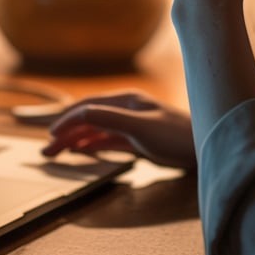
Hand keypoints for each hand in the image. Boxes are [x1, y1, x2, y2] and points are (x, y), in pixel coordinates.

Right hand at [41, 91, 195, 169]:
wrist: (209, 149)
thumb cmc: (178, 137)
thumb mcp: (140, 128)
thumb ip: (109, 120)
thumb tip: (79, 114)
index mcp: (127, 101)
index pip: (88, 108)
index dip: (67, 121)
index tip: (51, 137)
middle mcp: (127, 110)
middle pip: (88, 119)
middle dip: (66, 133)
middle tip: (46, 151)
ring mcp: (133, 125)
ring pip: (96, 131)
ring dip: (75, 140)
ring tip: (56, 153)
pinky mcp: (140, 140)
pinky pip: (108, 140)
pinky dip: (91, 145)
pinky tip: (81, 151)